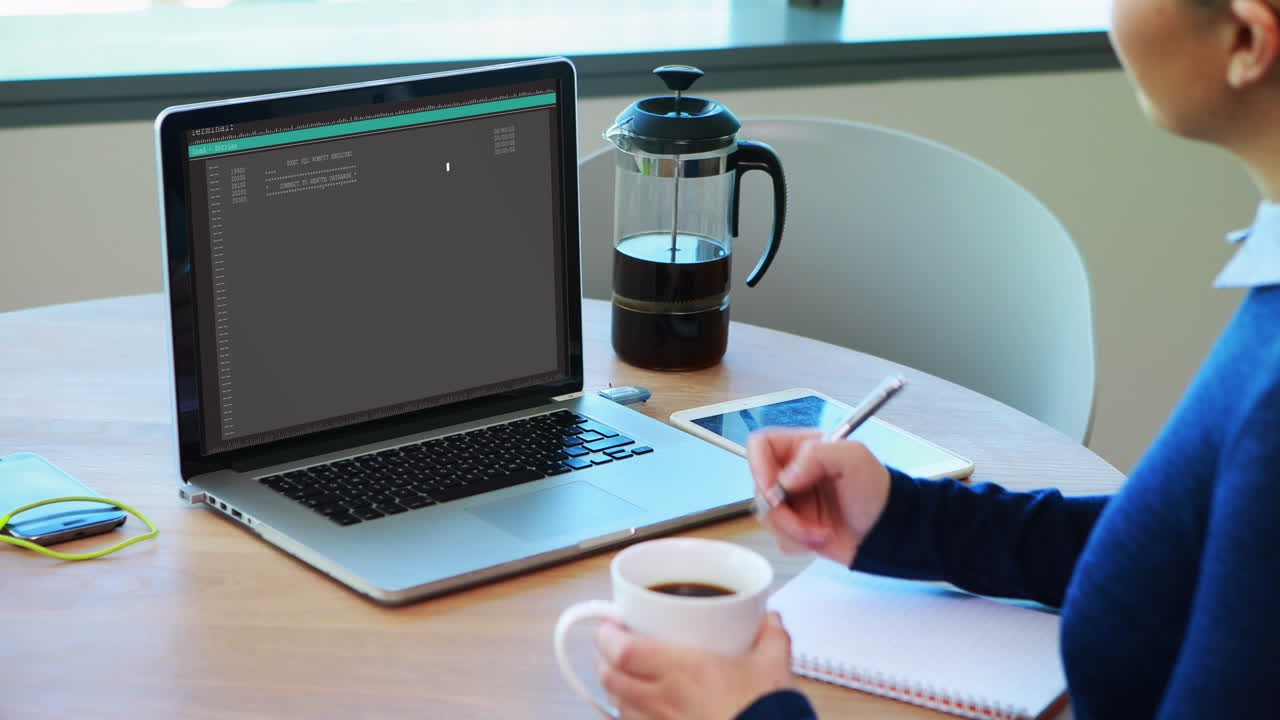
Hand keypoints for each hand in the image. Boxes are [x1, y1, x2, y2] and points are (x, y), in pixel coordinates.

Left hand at [595, 613, 793, 719]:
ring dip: (615, 688)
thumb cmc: (765, 711)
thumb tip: (769, 619)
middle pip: (610, 678)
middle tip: (612, 647)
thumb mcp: (773, 666)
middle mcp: (665, 700)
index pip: (623, 650)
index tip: (611, 625)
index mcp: (684, 670)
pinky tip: (642, 709)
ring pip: (618, 706)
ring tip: (624, 675)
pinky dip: (631, 715)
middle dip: (604, 660)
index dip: (607, 636)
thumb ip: (771, 636)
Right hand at [747, 428, 890, 565]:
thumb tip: (785, 478)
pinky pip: (779, 537)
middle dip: (781, 510)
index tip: (774, 490)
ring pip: (767, 516)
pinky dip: (799, 541)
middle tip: (803, 520)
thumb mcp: (854, 459)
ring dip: (794, 529)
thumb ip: (817, 455)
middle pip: (759, 487)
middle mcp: (792, 473)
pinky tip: (822, 536)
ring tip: (822, 531)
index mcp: (802, 448)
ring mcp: (791, 501)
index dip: (758, 466)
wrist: (887, 532)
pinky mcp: (793, 526)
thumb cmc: (878, 491)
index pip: (760, 445)